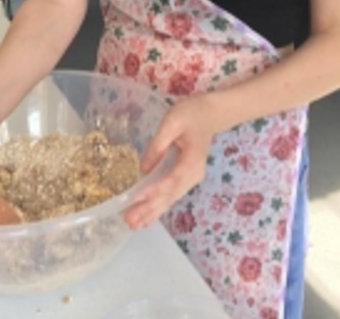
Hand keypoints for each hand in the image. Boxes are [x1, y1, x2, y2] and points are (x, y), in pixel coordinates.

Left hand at [125, 94, 215, 230]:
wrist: (209, 115)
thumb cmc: (191, 114)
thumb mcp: (172, 122)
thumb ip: (158, 145)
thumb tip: (143, 169)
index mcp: (193, 160)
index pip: (172, 179)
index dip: (155, 190)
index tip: (138, 198)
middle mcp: (193, 174)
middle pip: (170, 195)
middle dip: (149, 208)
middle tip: (129, 220)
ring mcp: (190, 178)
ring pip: (170, 199)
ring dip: (152, 212)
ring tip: (134, 224)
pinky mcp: (184, 178)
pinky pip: (171, 195)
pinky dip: (158, 207)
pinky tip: (147, 218)